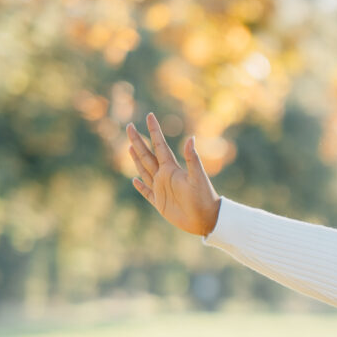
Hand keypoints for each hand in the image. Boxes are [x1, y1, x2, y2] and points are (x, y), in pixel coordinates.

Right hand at [126, 114, 221, 237]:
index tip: (149, 116)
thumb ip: (192, 159)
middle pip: (147, 155)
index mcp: (172, 169)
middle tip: (129, 127)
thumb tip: (190, 138)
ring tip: (130, 147)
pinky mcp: (160, 203)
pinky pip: (147, 193)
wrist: (207, 220)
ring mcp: (161, 189)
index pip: (160, 146)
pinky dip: (140, 186)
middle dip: (138, 141)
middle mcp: (165, 176)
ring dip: (136, 159)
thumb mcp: (198, 177)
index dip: (154, 131)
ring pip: (145, 170)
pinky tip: (135, 180)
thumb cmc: (205, 198)